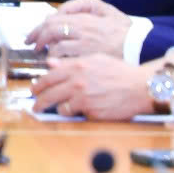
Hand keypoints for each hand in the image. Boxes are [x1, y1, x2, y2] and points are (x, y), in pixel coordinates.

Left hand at [31, 55, 156, 120]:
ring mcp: (83, 97)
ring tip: (49, 109)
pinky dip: (70, 112)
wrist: (139, 87)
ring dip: (53, 107)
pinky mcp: (90, 111)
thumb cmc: (120, 73)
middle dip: (38, 99)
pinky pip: (73, 113)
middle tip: (35, 104)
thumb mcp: (96, 60)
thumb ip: (71, 62)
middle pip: (48, 91)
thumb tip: (50, 63)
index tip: (34, 89)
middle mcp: (77, 80)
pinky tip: (72, 111)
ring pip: (57, 104)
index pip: (49, 75)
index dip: (38, 84)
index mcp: (77, 66)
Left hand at [32, 0, 129, 59]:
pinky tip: (57, 65)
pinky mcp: (89, 59)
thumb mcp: (107, 10)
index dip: (39, 27)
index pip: (54, 19)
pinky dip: (59, 63)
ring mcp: (85, 45)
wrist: (142, 46)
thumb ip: (85, 6)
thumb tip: (60, 10)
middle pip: (51, 31)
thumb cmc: (125, 29)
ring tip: (43, 56)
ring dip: (46, 52)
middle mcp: (82, 30)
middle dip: (37, 38)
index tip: (34, 34)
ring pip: (56, 47)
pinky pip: (67, 61)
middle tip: (32, 45)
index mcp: (85, 17)